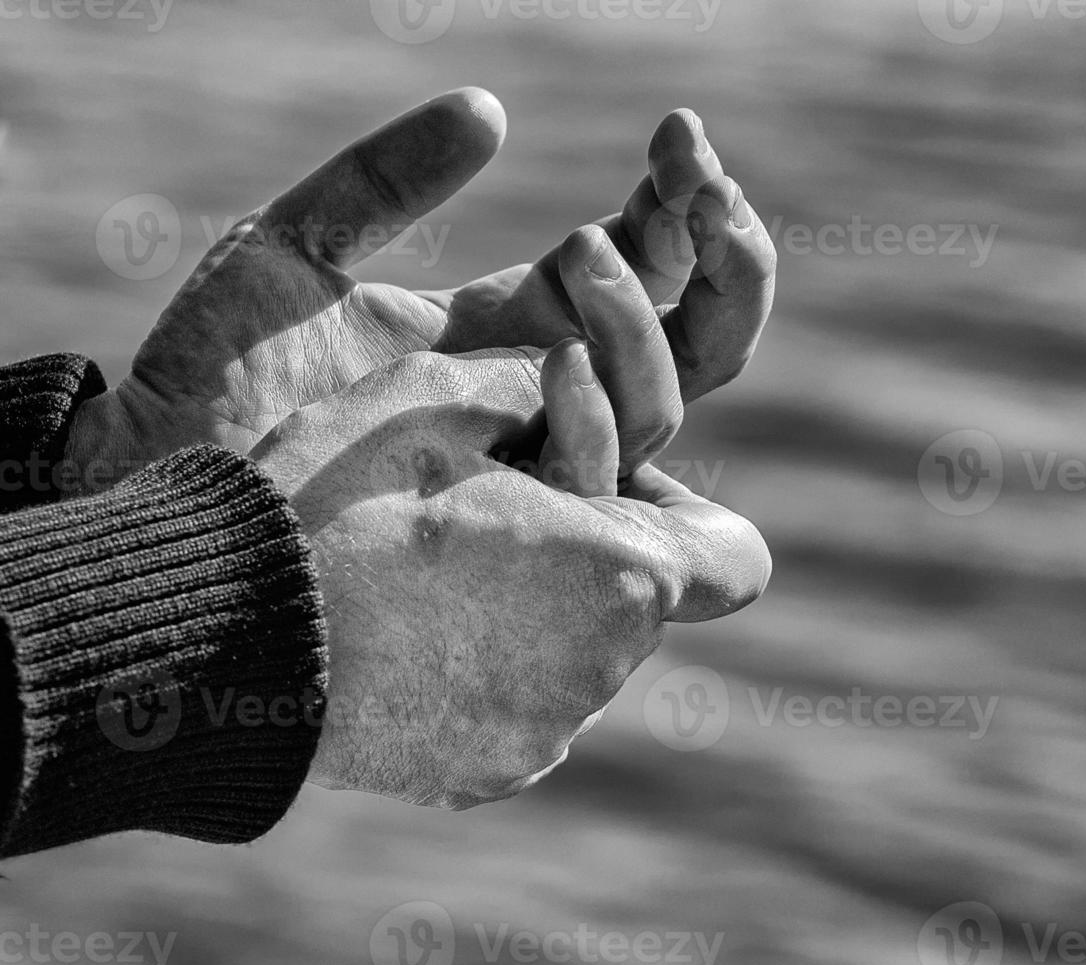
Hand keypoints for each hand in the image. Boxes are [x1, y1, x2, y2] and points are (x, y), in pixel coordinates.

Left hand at [65, 88, 775, 484]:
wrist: (153, 493)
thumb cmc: (207, 381)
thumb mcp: (294, 249)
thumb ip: (386, 178)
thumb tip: (489, 111)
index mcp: (518, 330)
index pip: (651, 271)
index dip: (685, 207)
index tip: (679, 135)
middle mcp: (549, 401)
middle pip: (701, 348)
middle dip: (731, 263)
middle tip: (707, 183)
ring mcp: (538, 467)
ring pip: (664, 405)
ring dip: (646, 322)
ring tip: (579, 248)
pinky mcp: (515, 532)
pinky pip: (601, 479)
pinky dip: (602, 412)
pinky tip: (558, 358)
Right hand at [251, 347, 769, 807]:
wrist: (219, 635)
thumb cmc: (337, 501)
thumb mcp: (443, 397)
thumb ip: (550, 394)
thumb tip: (588, 395)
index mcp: (619, 571)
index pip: (735, 556)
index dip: (688, 520)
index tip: (614, 493)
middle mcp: (603, 668)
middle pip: (640, 600)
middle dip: (588, 555)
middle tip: (487, 515)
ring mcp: (543, 733)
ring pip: (577, 653)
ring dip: (533, 610)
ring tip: (427, 572)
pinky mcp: (484, 773)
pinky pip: (518, 705)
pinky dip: (485, 668)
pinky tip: (404, 633)